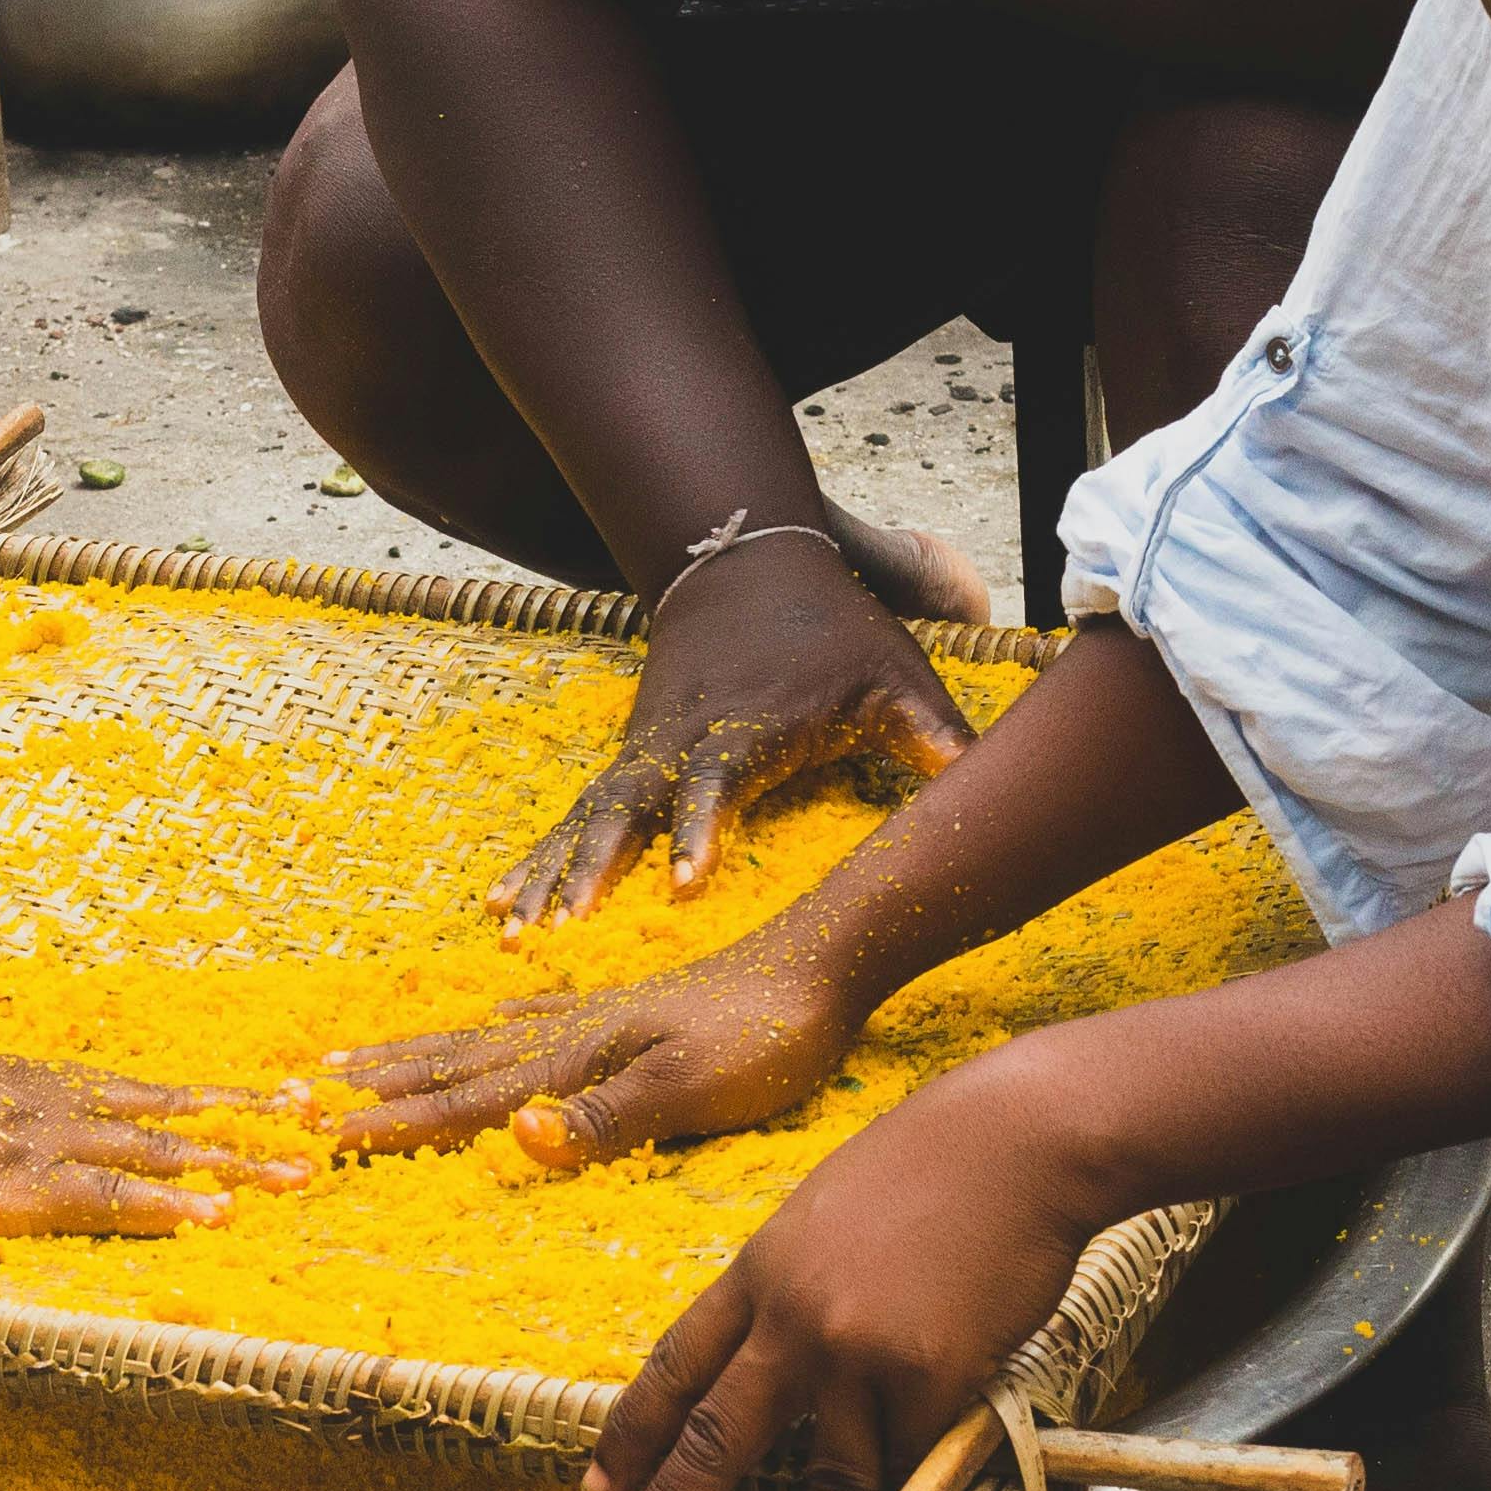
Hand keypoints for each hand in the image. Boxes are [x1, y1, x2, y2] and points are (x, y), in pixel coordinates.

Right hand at [0, 1041, 311, 1239]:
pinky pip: (111, 1202)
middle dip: (244, 1125)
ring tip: (295, 1179)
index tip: (259, 1094)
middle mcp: (51, 1104)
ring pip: (158, 1157)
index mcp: (27, 1079)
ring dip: (231, 1167)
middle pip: (167, 1118)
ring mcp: (41, 1145)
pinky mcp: (19, 1192)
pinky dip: (169, 1211)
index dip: (198, 1099)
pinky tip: (216, 1221)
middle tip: (313, 1127)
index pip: (134, 1091)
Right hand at [324, 930, 863, 1165]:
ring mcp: (597, 1017)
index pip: (472, 1101)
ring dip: (421, 1051)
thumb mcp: (692, 1090)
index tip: (329, 1134)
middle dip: (384, 1082)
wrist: (825, 963)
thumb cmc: (766, 1037)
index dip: (401, 1123)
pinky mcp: (628, 1011)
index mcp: (578, 1057)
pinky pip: (536, 1020)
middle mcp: (572, 1032)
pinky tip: (488, 1022)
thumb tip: (515, 1138)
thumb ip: (606, 1119)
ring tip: (363, 1052)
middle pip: (459, 1063)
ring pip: (486, 1039)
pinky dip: (495, 1026)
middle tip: (309, 1089)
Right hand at [493, 533, 969, 928]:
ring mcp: (646, 748)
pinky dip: (539, 855)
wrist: (750, 563)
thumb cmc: (834, 631)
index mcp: (749, 729)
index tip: (684, 882)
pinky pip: (577, 812)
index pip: (717, 784)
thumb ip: (937, 738)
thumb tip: (989, 791)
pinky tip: (500, 902)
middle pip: (627, 808)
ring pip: (588, 815)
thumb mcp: (896, 675)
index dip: (699, 830)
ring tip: (508, 927)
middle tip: (562, 927)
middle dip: (592, 867)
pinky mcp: (628, 756)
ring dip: (549, 870)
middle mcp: (683, 742)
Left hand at [580, 1057, 1117, 1490]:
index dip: (631, 1436)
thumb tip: (783, 1355)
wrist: (1021, 1139)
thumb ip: (796, 1289)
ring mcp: (857, 1352)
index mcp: (759, 1273)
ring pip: (832, 1486)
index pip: (674, 1367)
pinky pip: (920, 1459)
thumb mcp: (829, 1215)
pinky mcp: (930, 1377)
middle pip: (713, 1440)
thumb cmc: (938, 1164)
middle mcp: (792, 1320)